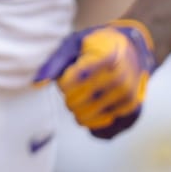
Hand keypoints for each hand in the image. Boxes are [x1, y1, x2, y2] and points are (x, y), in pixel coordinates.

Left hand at [35, 19, 156, 138]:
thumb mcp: (74, 44)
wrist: (133, 49)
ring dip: (78, 109)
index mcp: (105, 60)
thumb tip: (37, 83)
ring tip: (84, 95)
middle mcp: (119, 80)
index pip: (69, 85)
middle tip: (75, 87)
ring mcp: (126, 96)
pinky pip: (101, 127)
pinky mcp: (130, 110)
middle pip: (76, 103)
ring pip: (86, 117)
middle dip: (69, 97)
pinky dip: (90, 120)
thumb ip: (55, 62)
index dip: (63, 82)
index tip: (69, 75)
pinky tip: (92, 106)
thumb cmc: (98, 45)